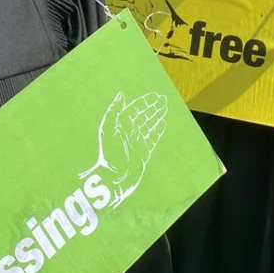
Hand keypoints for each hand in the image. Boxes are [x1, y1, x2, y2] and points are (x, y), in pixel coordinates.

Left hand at [78, 92, 167, 206]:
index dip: (144, 103)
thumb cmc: (110, 154)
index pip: (134, 110)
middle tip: (163, 100)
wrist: (116, 177)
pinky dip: (157, 131)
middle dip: (152, 108)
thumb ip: (113, 111)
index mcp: (120, 126)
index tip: (155, 97)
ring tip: (164, 109)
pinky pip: (152, 138)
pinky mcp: (143, 152)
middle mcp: (128, 132)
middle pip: (142, 116)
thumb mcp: (109, 130)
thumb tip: (121, 95)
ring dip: (156, 117)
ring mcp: (136, 142)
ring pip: (148, 126)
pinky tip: (162, 124)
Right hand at [105, 0, 187, 56]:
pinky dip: (118, 25)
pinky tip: (110, 25)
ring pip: (122, 15)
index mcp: (144, 0)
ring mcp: (138, 20)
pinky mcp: (138, 31)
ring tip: (103, 13)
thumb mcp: (159, 0)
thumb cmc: (169, 17)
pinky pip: (125, 26)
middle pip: (122, 4)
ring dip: (114, 13)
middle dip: (112, 2)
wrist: (174, 36)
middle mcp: (139, 9)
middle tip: (100, 1)